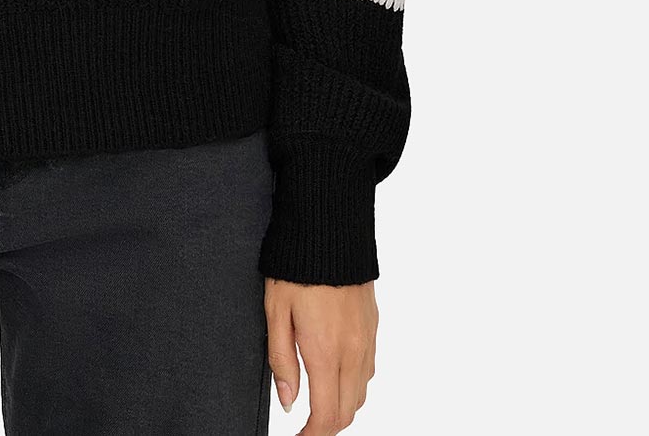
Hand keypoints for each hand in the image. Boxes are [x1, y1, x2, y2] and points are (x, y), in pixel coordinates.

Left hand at [266, 275, 376, 431]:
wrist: (329, 232)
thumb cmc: (296, 270)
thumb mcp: (275, 314)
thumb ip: (282, 362)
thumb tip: (289, 401)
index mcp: (325, 352)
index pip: (327, 414)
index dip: (313, 435)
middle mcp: (352, 352)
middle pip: (348, 411)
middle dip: (327, 426)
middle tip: (306, 425)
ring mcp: (367, 341)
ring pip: (361, 393)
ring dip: (342, 406)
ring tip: (319, 403)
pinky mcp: (373, 328)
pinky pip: (368, 371)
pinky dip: (354, 385)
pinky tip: (336, 375)